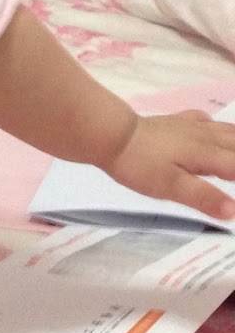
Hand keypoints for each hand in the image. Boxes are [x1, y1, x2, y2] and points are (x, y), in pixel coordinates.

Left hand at [101, 110, 234, 220]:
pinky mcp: (172, 122)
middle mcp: (205, 137)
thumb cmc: (140, 163)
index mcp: (209, 155)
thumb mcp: (171, 187)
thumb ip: (204, 197)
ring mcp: (189, 127)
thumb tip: (234, 212)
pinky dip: (216, 126)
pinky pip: (203, 120)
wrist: (110, 134)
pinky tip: (211, 126)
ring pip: (227, 131)